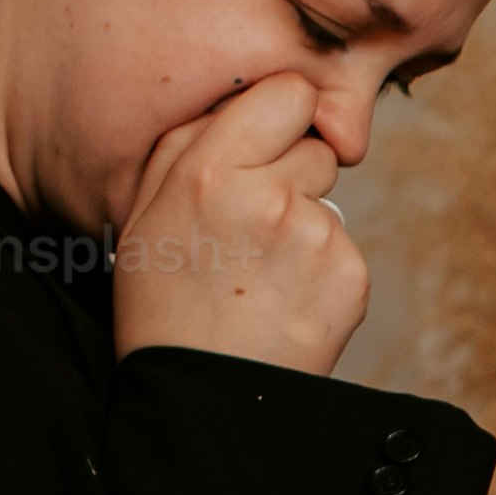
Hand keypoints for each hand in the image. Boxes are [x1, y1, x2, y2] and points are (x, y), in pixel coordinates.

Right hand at [112, 73, 369, 374]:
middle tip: (251, 231)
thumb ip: (186, 143)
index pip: (290, 93)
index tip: (267, 146)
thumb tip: (241, 97)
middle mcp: (267, 196)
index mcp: (209, 171)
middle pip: (316, 149)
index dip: (282, 118)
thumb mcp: (144, 215)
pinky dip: (323, 271)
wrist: (202, 401)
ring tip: (261, 277)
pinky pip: (345, 248)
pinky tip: (286, 302)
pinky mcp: (350, 275)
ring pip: (329, 201)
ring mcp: (315, 237)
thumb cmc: (164, 304)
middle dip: (292, 177)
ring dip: (303, 228)